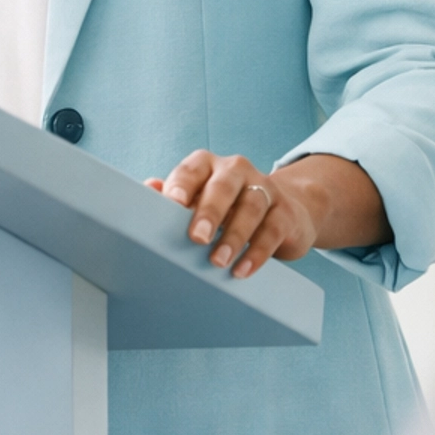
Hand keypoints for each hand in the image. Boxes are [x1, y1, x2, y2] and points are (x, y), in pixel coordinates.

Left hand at [142, 150, 316, 279]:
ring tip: (219, 262)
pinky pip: (272, 230)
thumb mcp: (200, 200)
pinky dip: (257, 252)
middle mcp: (237, 170)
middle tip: (197, 238)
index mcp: (208, 165)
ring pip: (251, 207)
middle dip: (209, 212)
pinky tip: (243, 269)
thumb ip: (173, 197)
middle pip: (223, 187)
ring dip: (234, 237)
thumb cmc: (229, 207)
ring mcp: (265, 188)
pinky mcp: (285, 212)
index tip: (172, 204)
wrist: (285, 210)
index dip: (182, 185)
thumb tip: (148, 189)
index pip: (192, 170)